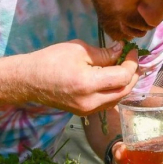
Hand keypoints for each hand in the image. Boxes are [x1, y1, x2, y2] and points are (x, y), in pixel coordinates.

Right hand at [25, 40, 139, 115]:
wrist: (29, 80)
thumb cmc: (51, 60)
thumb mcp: (79, 50)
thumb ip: (104, 53)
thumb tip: (121, 50)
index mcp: (88, 84)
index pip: (123, 77)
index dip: (132, 63)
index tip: (132, 50)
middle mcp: (90, 102)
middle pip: (124, 91)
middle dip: (133, 75)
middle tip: (132, 60)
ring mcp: (87, 110)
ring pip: (117, 99)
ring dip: (125, 84)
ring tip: (124, 68)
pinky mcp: (84, 113)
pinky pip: (107, 103)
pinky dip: (114, 91)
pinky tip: (112, 79)